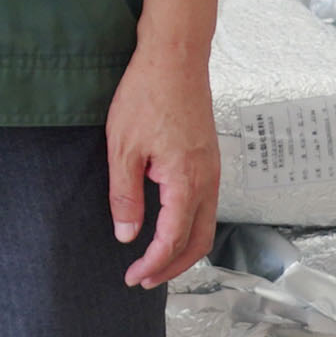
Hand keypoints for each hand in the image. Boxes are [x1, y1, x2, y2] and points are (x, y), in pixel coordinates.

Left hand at [107, 46, 218, 287]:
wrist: (175, 58)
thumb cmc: (147, 95)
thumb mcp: (123, 147)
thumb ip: (125, 195)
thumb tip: (127, 234)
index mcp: (187, 182)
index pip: (173, 239)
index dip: (153, 263)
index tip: (133, 276)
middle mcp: (208, 182)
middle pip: (198, 242)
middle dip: (172, 266)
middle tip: (144, 278)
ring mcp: (213, 171)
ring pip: (205, 226)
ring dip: (182, 249)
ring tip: (155, 259)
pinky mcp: (209, 161)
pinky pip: (206, 206)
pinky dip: (189, 227)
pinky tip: (169, 226)